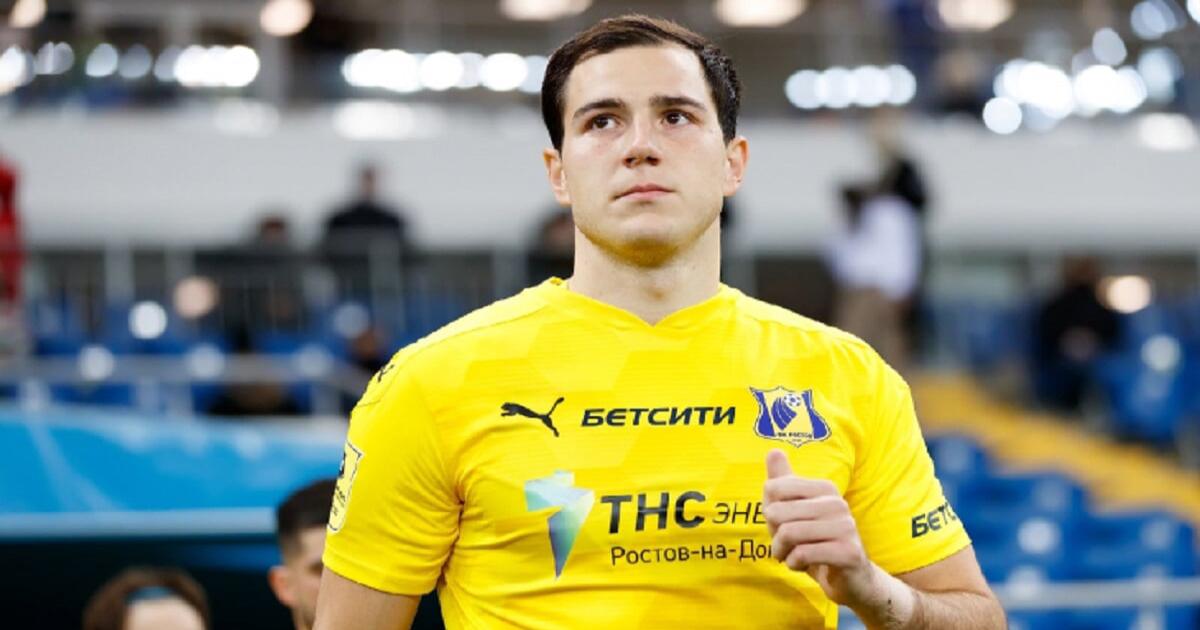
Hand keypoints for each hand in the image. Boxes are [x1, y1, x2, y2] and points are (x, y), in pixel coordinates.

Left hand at [763, 449, 879, 606]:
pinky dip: (794, 564)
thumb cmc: (818, 542)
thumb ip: (784, 482)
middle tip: (786, 545)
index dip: (769, 511)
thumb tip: (773, 450)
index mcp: (824, 488)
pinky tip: (804, 565)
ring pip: (788, 533)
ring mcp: (845, 527)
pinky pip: (802, 554)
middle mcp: (836, 503)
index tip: (783, 524)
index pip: (773, 488)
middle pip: (776, 512)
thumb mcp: (796, 511)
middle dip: (773, 534)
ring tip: (792, 556)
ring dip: (781, 552)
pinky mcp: (848, 552)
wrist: (851, 579)